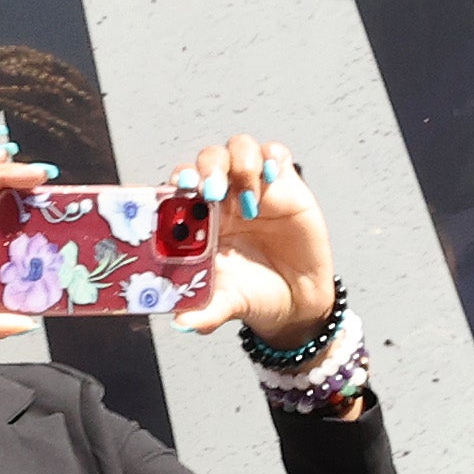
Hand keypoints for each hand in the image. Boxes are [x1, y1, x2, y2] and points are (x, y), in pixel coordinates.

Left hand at [169, 134, 338, 348]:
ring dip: (239, 165)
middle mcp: (223, 198)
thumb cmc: (252, 295)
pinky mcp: (285, 185)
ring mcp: (253, 188)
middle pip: (207, 161)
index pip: (180, 186)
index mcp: (199, 220)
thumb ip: (204, 312)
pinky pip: (275, 154)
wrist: (296, 301)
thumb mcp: (227, 304)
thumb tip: (181, 324)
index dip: (176, 180)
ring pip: (238, 149)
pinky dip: (271, 157)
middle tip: (211, 191)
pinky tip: (271, 177)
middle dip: (207, 169)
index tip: (179, 187)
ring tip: (248, 200)